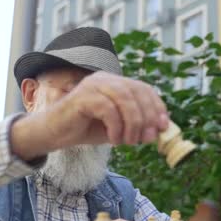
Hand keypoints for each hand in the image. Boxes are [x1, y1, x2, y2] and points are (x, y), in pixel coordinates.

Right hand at [10, 71, 168, 160]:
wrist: (56, 134)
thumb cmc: (87, 129)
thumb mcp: (119, 129)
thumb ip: (138, 128)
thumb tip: (158, 132)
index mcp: (116, 83)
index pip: (144, 89)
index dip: (157, 106)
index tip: (164, 126)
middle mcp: (106, 79)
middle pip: (137, 92)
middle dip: (147, 117)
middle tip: (148, 139)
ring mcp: (93, 85)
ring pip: (124, 99)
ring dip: (133, 123)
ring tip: (130, 142)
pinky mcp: (82, 96)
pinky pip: (108, 109)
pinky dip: (116, 127)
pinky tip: (114, 140)